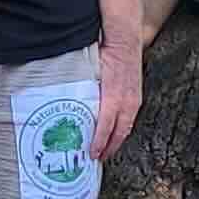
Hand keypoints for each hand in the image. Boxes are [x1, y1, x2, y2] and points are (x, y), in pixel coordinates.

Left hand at [92, 39, 141, 160]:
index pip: (106, 126)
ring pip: (126, 127)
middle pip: (119, 132)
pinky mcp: (137, 96)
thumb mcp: (90, 71)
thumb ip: (81, 89)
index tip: (91, 153)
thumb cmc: (105, 53)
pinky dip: (123, 129)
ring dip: (116, 141)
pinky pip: (130, 118)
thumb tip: (61, 100)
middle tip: (97, 159)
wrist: (124, 39)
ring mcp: (134, 99)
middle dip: (108, 148)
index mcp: (113, 96)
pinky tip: (116, 133)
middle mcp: (126, 100)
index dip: (99, 142)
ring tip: (106, 151)